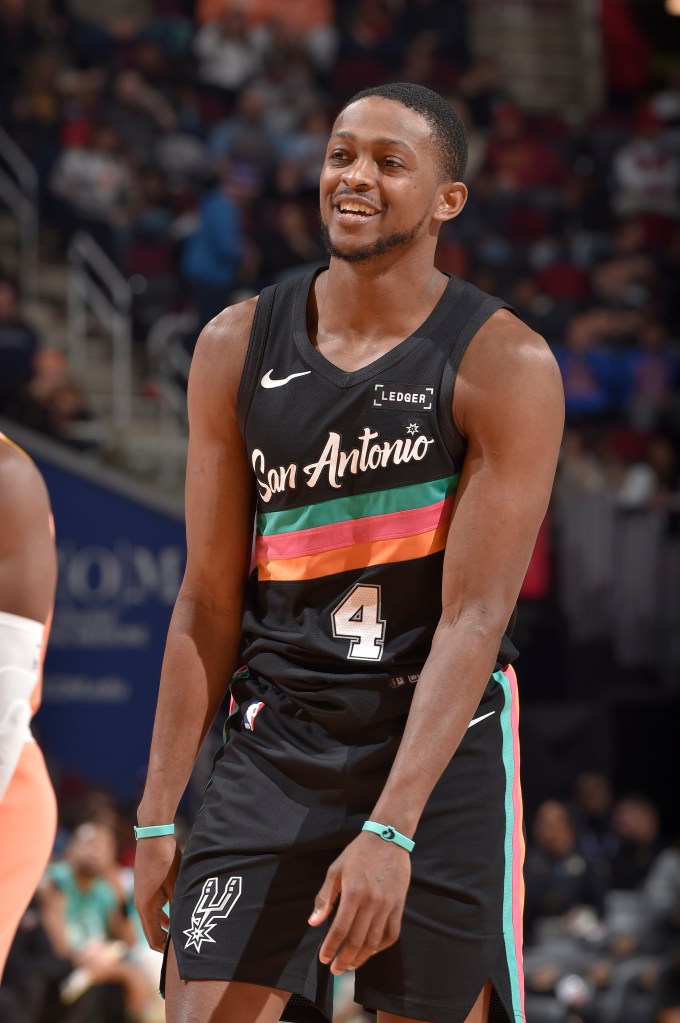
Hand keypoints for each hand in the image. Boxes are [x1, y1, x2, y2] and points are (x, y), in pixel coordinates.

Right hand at [133, 836, 180, 951]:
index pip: (153, 939)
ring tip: (180, 936)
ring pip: (151, 922)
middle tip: (182, 948)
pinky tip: (172, 920)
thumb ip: (178, 906)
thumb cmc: (165, 860)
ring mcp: (141, 898)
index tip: (179, 956)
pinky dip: (161, 918)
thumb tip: (184, 924)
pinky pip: (152, 911)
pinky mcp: (145, 890)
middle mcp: (140, 906)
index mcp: (146, 908)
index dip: (165, 950)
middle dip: (164, 943)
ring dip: (163, 930)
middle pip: (151, 933)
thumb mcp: (176, 885)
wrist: (154, 838)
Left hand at [308, 832, 410, 973]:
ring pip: (374, 941)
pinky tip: (371, 951)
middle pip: (356, 940)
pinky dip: (381, 947)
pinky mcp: (399, 905)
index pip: (339, 929)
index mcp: (353, 893)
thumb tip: (313, 922)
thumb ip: (325, 897)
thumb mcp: (335, 870)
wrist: (388, 838)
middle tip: (336, 970)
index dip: (330, 947)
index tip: (323, 959)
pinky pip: (392, 934)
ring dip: (361, 958)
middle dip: (344, 959)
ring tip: (351, 966)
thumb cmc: (358, 853)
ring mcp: (387, 905)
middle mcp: (371, 902)